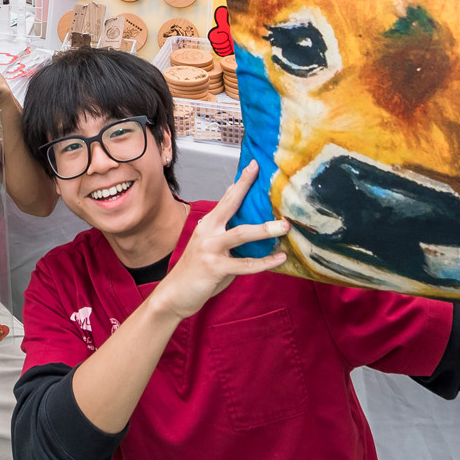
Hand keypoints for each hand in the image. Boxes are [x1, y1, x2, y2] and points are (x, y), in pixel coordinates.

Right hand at [149, 163, 287, 321]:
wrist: (175, 294)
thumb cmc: (196, 270)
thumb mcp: (208, 246)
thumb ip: (224, 231)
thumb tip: (244, 218)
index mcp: (208, 224)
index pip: (227, 198)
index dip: (241, 181)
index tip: (254, 165)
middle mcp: (208, 232)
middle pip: (230, 205)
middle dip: (247, 188)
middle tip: (265, 175)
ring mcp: (210, 249)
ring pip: (241, 234)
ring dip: (264, 229)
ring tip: (284, 226)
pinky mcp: (215, 268)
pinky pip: (245, 264)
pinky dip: (264, 262)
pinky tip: (279, 258)